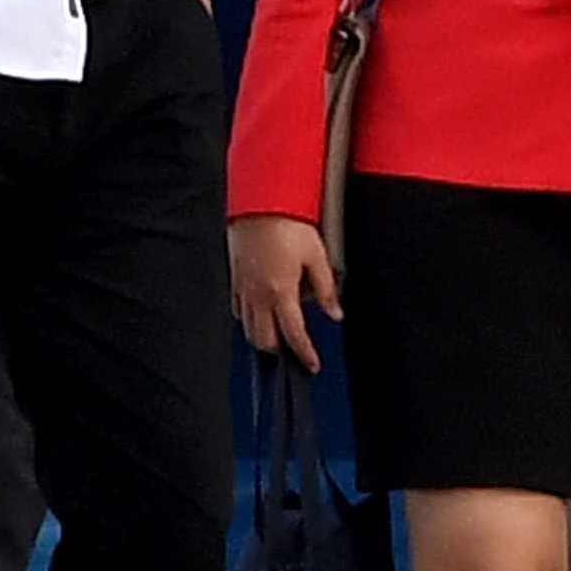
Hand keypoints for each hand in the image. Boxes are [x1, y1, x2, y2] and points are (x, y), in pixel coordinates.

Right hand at [229, 215, 338, 367]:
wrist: (261, 204)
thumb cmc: (290, 226)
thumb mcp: (318, 256)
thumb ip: (326, 289)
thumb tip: (335, 314)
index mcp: (281, 291)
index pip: (293, 334)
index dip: (304, 353)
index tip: (312, 365)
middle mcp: (258, 295)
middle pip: (264, 339)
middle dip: (280, 351)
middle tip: (295, 353)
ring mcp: (242, 288)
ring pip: (248, 327)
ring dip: (263, 337)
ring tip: (280, 337)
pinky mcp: (234, 279)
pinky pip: (238, 309)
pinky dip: (249, 319)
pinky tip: (261, 315)